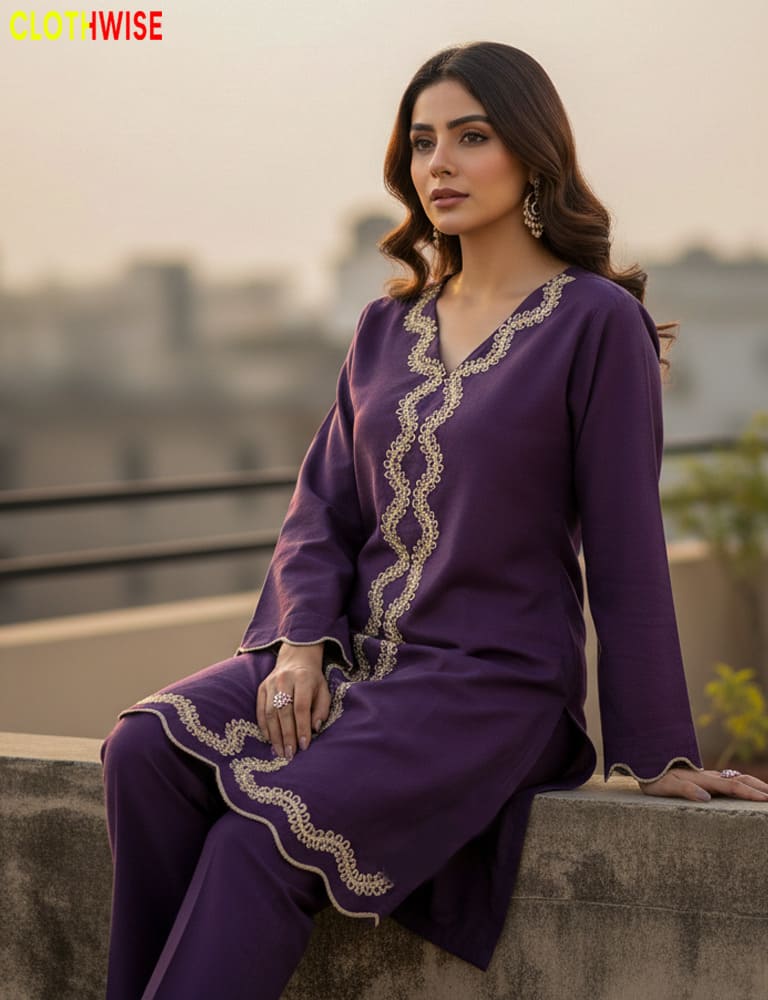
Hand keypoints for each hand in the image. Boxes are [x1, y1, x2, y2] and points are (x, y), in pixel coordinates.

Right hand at [256, 642, 330, 760]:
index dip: (302, 728)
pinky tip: (270, 740)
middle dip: (287, 735)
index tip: (304, 745)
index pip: (301, 707)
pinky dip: (264, 727)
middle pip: (284, 712)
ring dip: (275, 735)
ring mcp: (270, 683)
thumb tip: (314, 729)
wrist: (296, 659)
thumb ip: (321, 709)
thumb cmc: (313, 680)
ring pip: (270, 713)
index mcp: (303, 679)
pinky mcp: (261, 688)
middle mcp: (284, 680)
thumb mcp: (324, 691)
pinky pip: (260, 710)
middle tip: (290, 754)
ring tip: (280, 751)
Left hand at [639, 766, 767, 802]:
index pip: (733, 786)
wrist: (643, 761)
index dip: (751, 793)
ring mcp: (706, 776)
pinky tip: (744, 787)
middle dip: (759, 787)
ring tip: (766, 792)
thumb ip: (684, 789)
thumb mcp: (664, 786)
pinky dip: (742, 783)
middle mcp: (707, 776)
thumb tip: (706, 797)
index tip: (767, 799)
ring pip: (736, 778)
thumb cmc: (652, 777)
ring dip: (753, 784)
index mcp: (702, 779)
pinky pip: (727, 780)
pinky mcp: (702, 778)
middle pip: (740, 780)